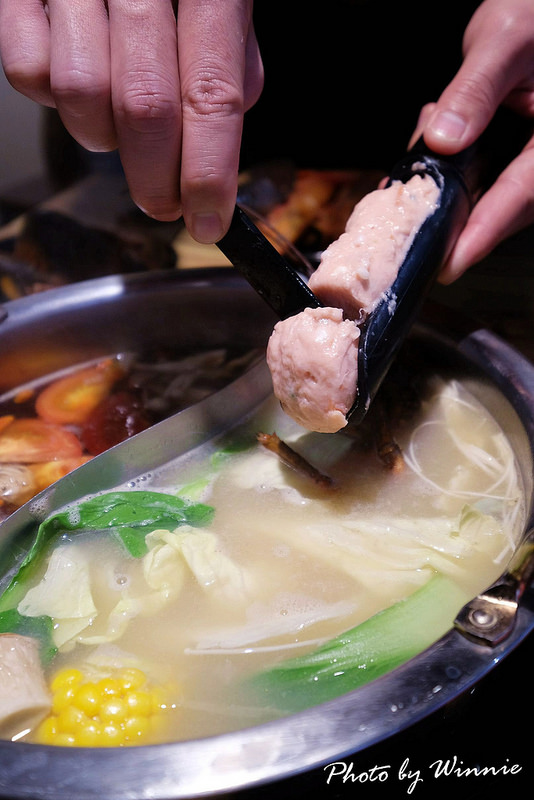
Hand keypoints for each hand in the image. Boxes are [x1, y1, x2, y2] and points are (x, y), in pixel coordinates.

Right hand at [0, 0, 263, 242]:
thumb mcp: (219, 1)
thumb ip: (228, 65)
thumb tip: (217, 147)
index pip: (212, 93)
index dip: (209, 171)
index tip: (208, 221)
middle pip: (144, 107)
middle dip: (156, 179)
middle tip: (163, 203)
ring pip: (80, 95)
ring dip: (102, 136)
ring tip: (118, 122)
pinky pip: (28, 73)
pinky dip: (51, 97)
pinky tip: (77, 76)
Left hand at [413, 0, 533, 282]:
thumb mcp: (504, 40)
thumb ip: (474, 90)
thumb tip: (444, 138)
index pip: (520, 194)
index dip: (483, 232)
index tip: (452, 262)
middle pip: (506, 207)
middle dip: (457, 222)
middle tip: (413, 236)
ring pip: (493, 196)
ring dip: (452, 197)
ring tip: (413, 185)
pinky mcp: (520, 153)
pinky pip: (488, 177)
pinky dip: (455, 174)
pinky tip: (431, 151)